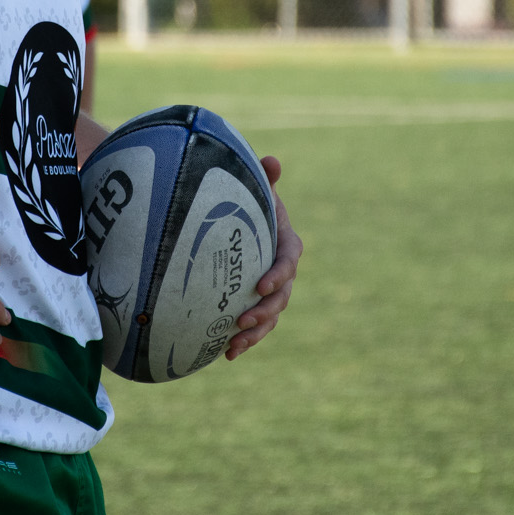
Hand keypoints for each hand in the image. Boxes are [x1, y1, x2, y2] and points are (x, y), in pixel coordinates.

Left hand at [227, 156, 301, 360]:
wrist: (236, 224)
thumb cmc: (246, 203)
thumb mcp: (253, 189)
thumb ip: (263, 177)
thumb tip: (271, 160)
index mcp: (285, 243)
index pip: (288, 259)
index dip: (279, 274)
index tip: (261, 285)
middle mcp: (281, 271)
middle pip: (282, 295)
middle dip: (264, 311)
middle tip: (242, 320)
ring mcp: (269, 291)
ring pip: (270, 317)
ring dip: (256, 333)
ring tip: (234, 343)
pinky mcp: (255, 305)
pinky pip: (255, 327)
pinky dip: (244, 341)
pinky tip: (225, 354)